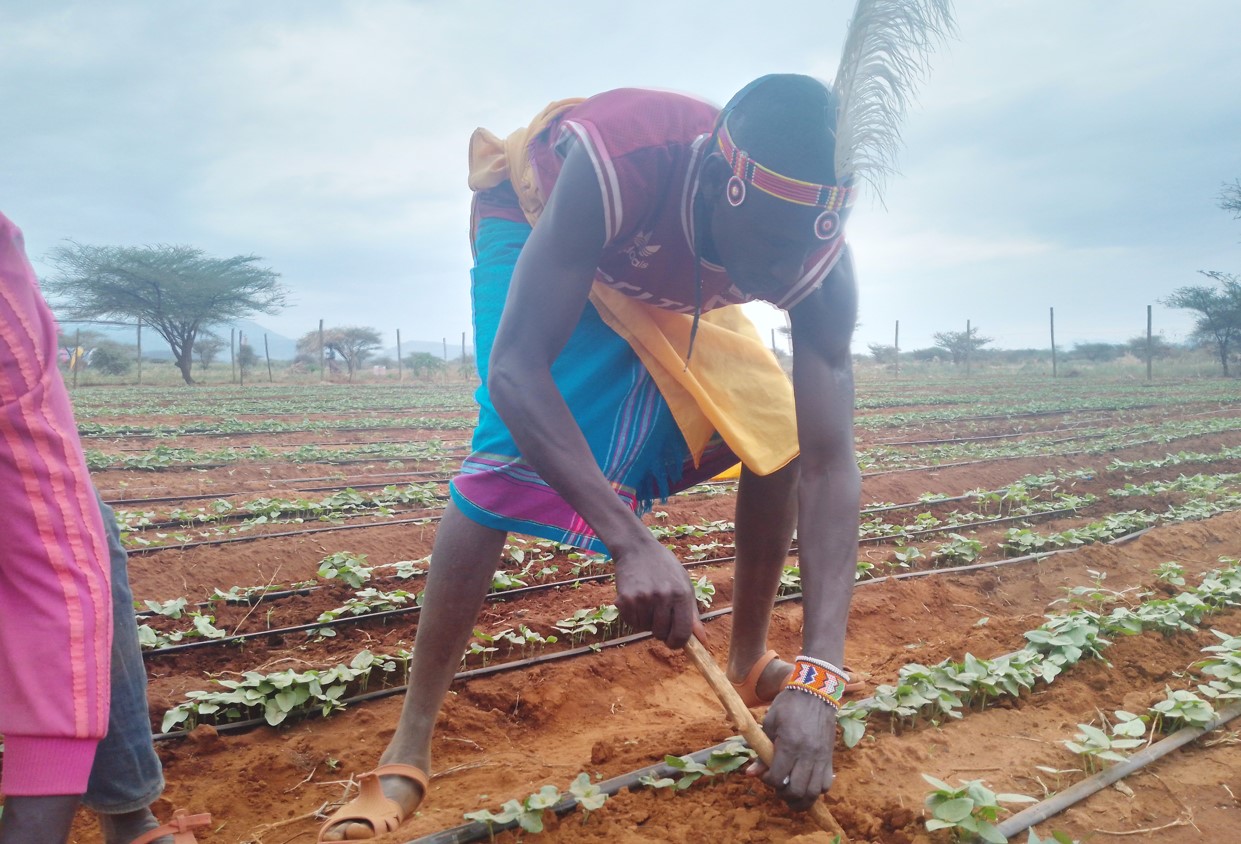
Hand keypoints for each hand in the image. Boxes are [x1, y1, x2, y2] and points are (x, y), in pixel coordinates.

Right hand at [613, 539, 700, 648]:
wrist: (637, 548)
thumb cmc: (664, 567)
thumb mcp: (684, 585)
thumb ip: (692, 614)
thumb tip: (702, 641)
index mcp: (681, 594)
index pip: (682, 632)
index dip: (677, 642)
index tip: (673, 642)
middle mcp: (663, 597)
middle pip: (661, 633)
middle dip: (660, 630)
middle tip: (657, 613)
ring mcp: (643, 598)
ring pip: (644, 629)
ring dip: (645, 621)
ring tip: (647, 601)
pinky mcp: (625, 599)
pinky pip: (631, 622)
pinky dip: (633, 617)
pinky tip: (636, 600)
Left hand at [747, 690, 836, 810]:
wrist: (815, 693)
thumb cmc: (788, 705)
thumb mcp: (770, 723)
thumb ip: (762, 751)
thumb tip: (750, 774)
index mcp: (790, 744)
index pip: (778, 778)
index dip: (768, 781)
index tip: (765, 775)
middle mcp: (807, 754)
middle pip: (797, 790)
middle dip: (784, 796)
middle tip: (778, 789)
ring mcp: (821, 758)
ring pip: (814, 792)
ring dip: (801, 799)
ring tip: (792, 797)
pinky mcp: (829, 757)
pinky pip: (826, 784)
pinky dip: (817, 790)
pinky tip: (807, 785)